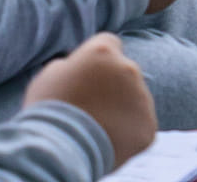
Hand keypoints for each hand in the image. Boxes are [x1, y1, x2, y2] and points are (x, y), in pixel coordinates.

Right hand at [24, 35, 156, 166]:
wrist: (57, 151)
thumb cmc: (48, 111)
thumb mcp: (51, 74)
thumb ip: (74, 64)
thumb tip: (80, 66)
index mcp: (103, 51)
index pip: (109, 44)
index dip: (98, 61)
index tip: (89, 78)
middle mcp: (128, 67)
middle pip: (124, 72)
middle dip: (112, 87)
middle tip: (91, 109)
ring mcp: (141, 96)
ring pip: (135, 99)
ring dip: (121, 109)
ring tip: (97, 128)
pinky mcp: (148, 125)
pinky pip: (141, 124)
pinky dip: (129, 133)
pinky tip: (109, 141)